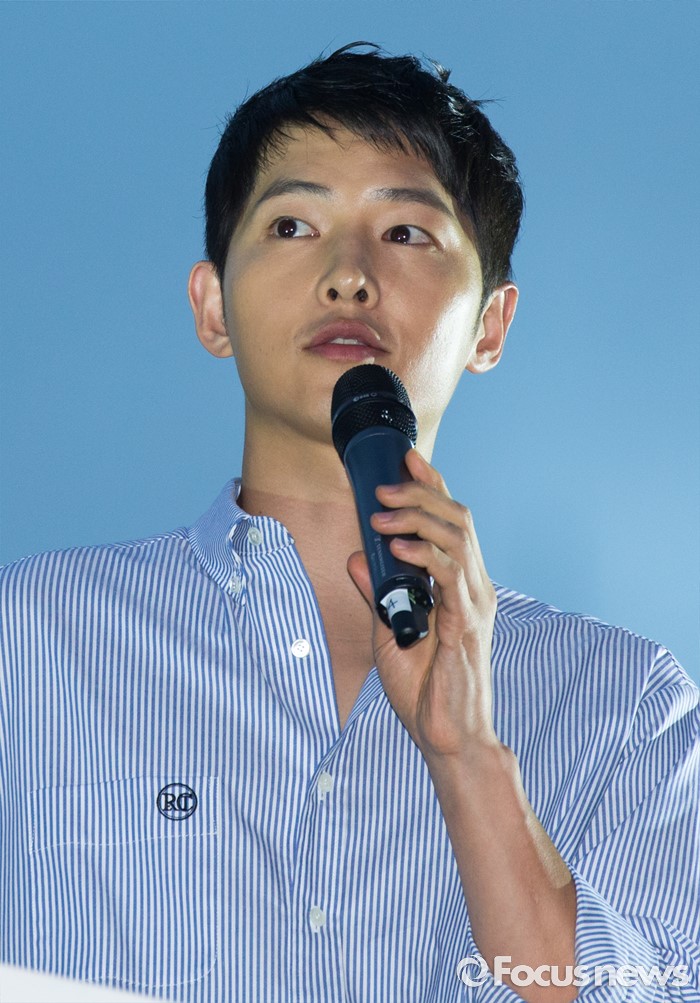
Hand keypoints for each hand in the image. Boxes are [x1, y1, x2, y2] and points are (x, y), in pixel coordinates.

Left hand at [347, 448, 499, 760]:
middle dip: (420, 493)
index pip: (451, 522)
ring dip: (416, 516)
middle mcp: (474, 586)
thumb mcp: (388, 632)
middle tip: (383, 486)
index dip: (431, 487)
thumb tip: (357, 558)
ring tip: (381, 512)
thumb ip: (377, 593)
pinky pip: (449, 573)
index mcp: (460, 585)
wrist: (448, 737)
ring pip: (456, 535)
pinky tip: (395, 546)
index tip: (406, 461)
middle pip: (457, 517)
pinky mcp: (467, 622)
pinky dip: (422, 552)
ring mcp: (475, 602)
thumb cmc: (424, 690)